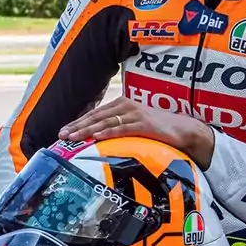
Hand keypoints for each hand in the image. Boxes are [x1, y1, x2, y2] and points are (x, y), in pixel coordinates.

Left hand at [58, 97, 215, 167]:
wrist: (182, 130)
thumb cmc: (155, 129)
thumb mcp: (132, 125)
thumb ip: (116, 127)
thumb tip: (95, 140)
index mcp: (120, 105)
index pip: (94, 114)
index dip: (77, 123)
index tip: (62, 132)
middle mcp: (125, 106)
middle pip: (96, 117)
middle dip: (77, 126)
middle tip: (62, 135)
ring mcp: (134, 114)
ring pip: (105, 122)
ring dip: (87, 130)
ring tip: (73, 137)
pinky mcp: (144, 124)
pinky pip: (122, 128)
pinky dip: (108, 132)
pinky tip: (96, 137)